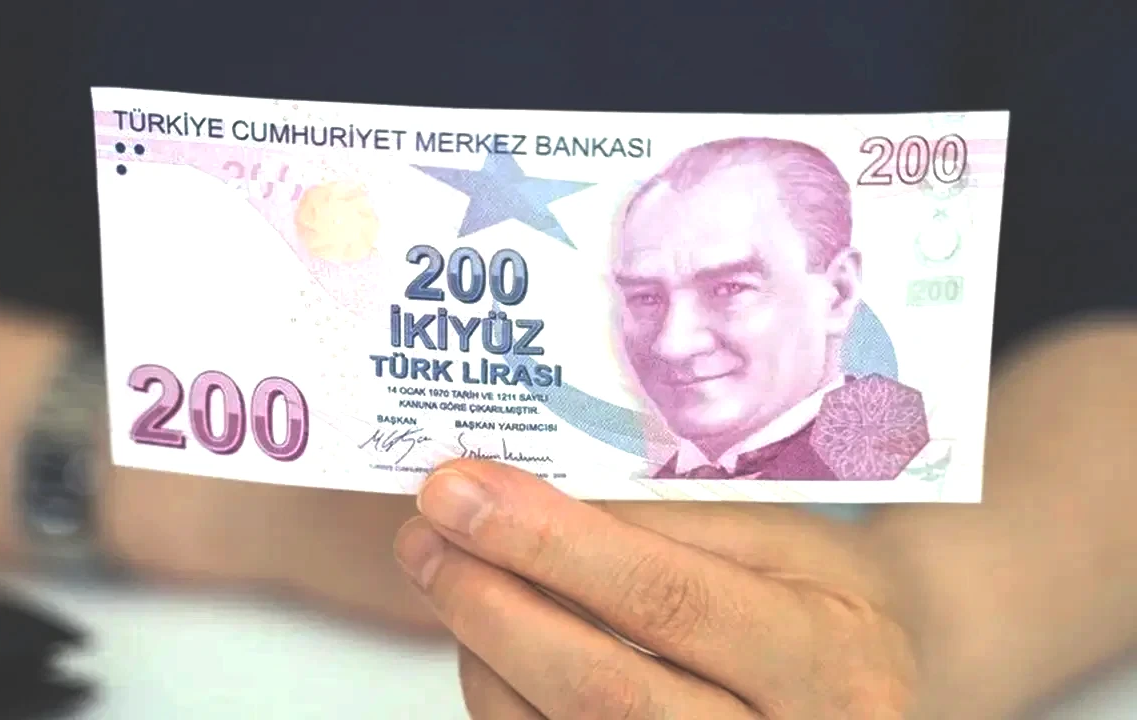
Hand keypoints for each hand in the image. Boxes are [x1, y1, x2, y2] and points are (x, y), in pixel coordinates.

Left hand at [394, 459, 923, 718]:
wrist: (870, 681)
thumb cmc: (821, 592)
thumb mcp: (776, 536)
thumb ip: (663, 523)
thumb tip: (518, 496)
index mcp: (823, 654)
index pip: (667, 599)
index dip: (550, 545)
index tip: (461, 492)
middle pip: (603, 691)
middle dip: (492, 606)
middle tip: (424, 536)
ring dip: (482, 654)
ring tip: (447, 574)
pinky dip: (504, 701)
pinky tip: (486, 642)